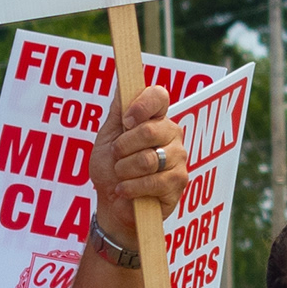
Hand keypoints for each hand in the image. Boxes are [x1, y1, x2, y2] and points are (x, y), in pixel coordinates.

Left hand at [91, 80, 188, 235]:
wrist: (112, 206)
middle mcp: (172, 134)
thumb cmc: (110, 171)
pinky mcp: (179, 182)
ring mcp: (179, 158)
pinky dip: (130, 188)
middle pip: (150, 129)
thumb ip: (117, 111)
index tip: (125, 120)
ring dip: (124, 170)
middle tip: (116, 157)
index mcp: (156, 118)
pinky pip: (152, 181)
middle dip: (122, 147)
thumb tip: (123, 81)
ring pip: (148, 158)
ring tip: (121, 177)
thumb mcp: (107, 137)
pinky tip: (125, 191)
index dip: (141, 105)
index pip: (159, 96)